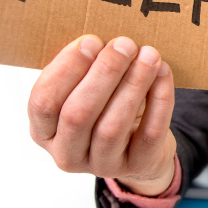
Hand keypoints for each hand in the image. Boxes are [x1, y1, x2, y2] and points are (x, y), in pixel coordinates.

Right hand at [28, 35, 176, 196]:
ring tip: (149, 55)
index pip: (43, 102)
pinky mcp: (137, 166)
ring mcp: (102, 165)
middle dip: (104, 73)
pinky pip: (149, 134)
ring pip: (112, 127)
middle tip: (125, 44)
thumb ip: (85, 69)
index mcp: (44, 131)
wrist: (141, 146)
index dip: (66, 70)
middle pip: (78, 115)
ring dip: (133, 84)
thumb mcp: (86, 90)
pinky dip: (159, 100)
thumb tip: (102, 41)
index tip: (91, 41)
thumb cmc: (106, 107)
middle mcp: (67, 153)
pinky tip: (163, 73)